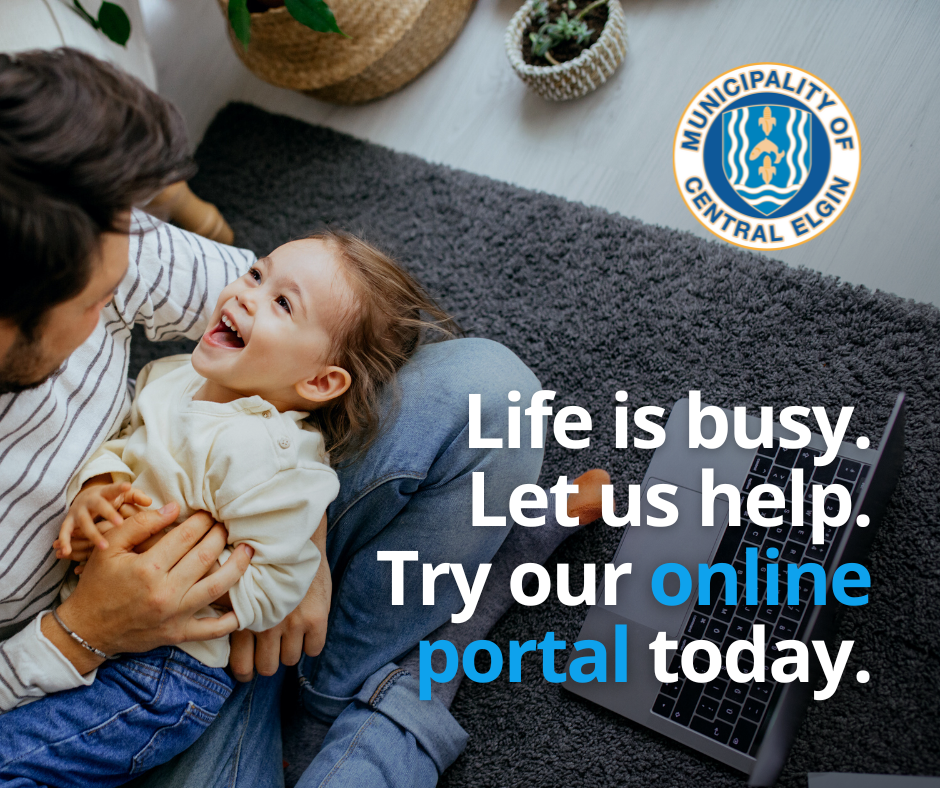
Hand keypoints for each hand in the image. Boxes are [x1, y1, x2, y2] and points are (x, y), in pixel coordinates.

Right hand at [49, 502, 252, 672]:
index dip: (202, 521)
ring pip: (217, 588)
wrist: (87, 629)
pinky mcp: (178, 634)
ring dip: (237, 567)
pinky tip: (244, 606)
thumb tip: (174, 508)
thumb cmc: (99, 585)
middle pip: (206, 557)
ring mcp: (174, 615)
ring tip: (247, 551)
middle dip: (220, 536)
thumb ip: (141, 525)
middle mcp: (165, 592)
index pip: (186, 536)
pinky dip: (231, 620)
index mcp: (148, 568)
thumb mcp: (110, 548)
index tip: (209, 513)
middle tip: (227, 526)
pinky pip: (212, 629)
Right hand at [56, 481, 151, 555]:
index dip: (120, 488)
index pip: (113, 489)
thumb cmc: (111, 499)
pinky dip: (64, 542)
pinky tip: (66, 553)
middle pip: (99, 505)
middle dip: (108, 514)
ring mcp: (78, 511)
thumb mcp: (123, 495)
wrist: (84, 499)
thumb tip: (149, 501)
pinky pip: (65, 532)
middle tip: (120, 523)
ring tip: (104, 547)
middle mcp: (90, 501)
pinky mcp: (69, 522)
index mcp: (105, 493)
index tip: (127, 486)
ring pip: (84, 522)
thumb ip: (136, 496)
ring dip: (93, 534)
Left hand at [229, 514, 330, 681]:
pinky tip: (306, 631)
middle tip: (269, 652)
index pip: (241, 665)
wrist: (291, 534)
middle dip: (268, 662)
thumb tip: (208, 622)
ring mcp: (292, 623)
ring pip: (290, 659)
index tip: (248, 668)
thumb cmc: (260, 556)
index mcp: (244, 618)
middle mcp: (266, 625)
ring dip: (289, 651)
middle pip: (267, 667)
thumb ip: (224, 605)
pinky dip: (310, 643)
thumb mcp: (234, 580)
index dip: (244, 671)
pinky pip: (314, 648)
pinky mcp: (316, 617)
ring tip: (288, 638)